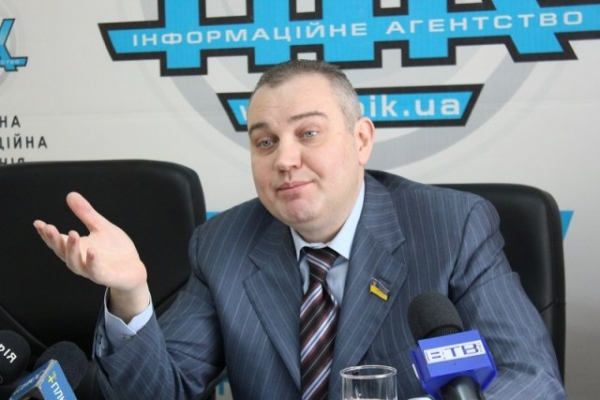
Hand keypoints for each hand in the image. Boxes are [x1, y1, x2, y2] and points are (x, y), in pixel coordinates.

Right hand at [33, 192, 148, 319]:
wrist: (134, 269)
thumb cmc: (115, 249)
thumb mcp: (100, 227)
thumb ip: (86, 213)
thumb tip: (70, 195)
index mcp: (77, 248)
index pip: (57, 241)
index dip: (46, 234)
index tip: (38, 223)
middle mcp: (79, 260)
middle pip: (62, 252)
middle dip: (54, 240)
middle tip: (50, 227)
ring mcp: (90, 270)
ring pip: (74, 262)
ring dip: (71, 249)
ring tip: (72, 234)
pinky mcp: (104, 276)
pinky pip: (95, 271)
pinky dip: (92, 262)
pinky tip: (92, 251)